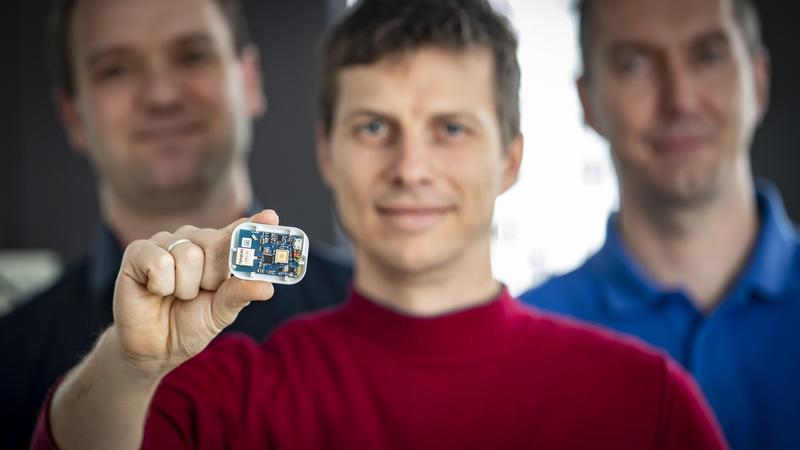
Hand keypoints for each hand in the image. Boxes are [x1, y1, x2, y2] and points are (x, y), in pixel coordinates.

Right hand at [111, 209, 277, 374]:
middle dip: (212, 277)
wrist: (155, 347)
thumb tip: (268, 287)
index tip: (271, 218)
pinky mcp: (138, 250)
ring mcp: (166, 242)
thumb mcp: (221, 312)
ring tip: (176, 295)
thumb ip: (241, 294)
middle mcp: (195, 240)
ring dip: (185, 287)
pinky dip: (162, 286)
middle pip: (216, 243)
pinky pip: (160, 261)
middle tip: (200, 293)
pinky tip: (155, 291)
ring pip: (189, 255)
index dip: (256, 224)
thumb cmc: (190, 324)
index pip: (240, 232)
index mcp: (219, 252)